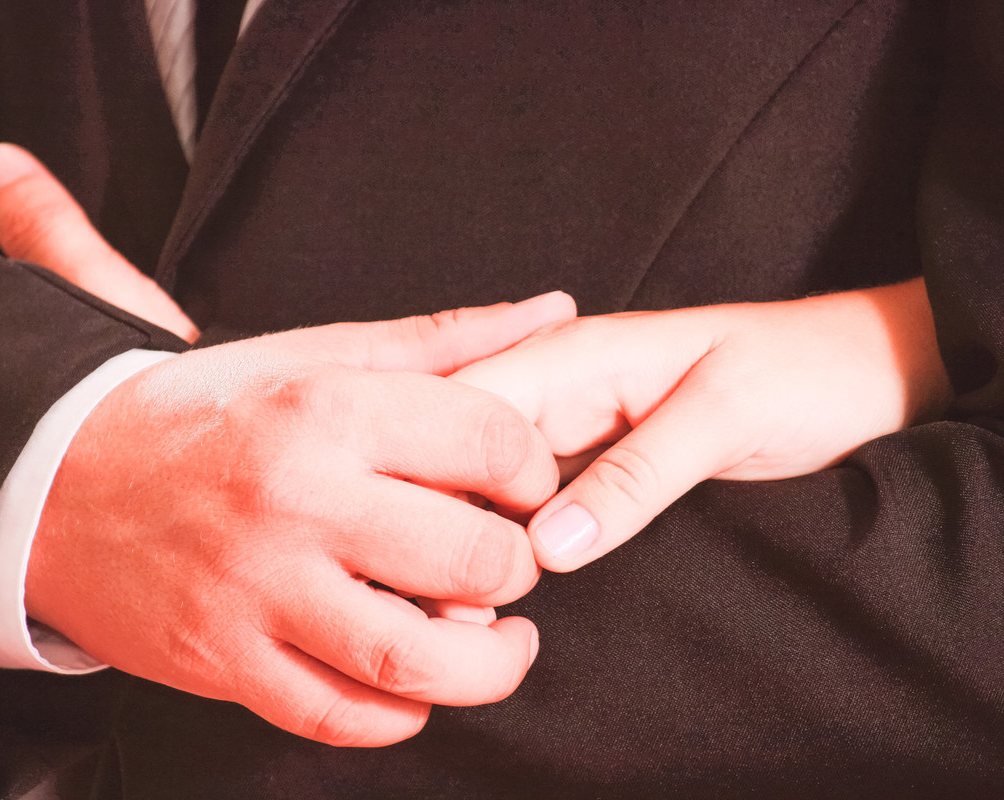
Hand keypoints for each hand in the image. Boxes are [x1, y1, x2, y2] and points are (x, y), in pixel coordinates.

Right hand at [0, 143, 577, 745]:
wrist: (54, 479)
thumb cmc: (203, 413)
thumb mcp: (313, 356)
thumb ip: (438, 339)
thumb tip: (549, 309)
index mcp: (324, 408)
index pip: (491, 441)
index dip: (533, 470)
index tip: (519, 484)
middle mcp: (295, 500)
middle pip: (472, 558)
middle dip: (518, 566)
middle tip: (506, 560)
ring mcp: (256, 591)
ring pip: (414, 660)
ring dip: (488, 664)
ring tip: (500, 640)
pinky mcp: (225, 661)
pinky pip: (340, 717)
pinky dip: (400, 715)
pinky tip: (415, 683)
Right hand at [453, 283, 952, 571]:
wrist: (868, 378)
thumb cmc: (803, 372)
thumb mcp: (724, 417)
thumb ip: (635, 478)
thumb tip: (548, 547)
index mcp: (570, 357)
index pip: (458, 404)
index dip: (425, 472)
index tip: (422, 552)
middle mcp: (556, 392)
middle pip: (457, 454)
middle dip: (438, 519)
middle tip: (447, 606)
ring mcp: (571, 435)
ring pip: (486, 490)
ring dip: (471, 542)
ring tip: (464, 613)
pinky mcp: (594, 472)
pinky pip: (530, 511)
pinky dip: (511, 550)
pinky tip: (501, 595)